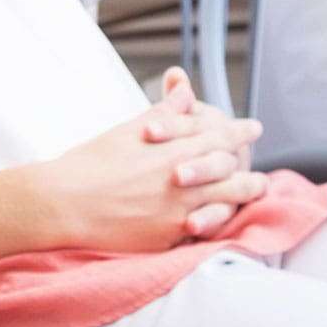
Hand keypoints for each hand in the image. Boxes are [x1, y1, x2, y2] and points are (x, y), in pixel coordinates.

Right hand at [5, 71, 266, 253]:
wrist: (64, 203)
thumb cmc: (90, 163)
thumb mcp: (127, 130)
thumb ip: (162, 114)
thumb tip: (184, 90)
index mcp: (171, 149)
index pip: (216, 136)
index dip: (237, 132)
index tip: (252, 128)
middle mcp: (180, 180)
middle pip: (228, 171)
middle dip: (248, 168)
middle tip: (261, 168)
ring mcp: (177, 210)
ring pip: (225, 202)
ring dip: (244, 195)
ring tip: (256, 193)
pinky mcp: (168, 235)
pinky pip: (204, 230)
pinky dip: (219, 222)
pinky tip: (226, 221)